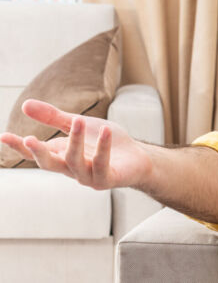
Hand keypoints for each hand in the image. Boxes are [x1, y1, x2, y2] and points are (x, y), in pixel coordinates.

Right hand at [0, 99, 152, 189]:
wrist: (137, 156)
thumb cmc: (104, 141)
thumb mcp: (77, 125)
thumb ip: (53, 117)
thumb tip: (25, 105)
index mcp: (60, 156)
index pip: (35, 153)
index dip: (19, 146)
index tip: (3, 136)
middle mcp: (71, 169)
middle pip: (49, 163)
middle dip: (38, 152)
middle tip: (28, 138)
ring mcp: (88, 176)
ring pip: (75, 161)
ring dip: (75, 141)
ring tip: (78, 120)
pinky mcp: (108, 179)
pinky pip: (102, 165)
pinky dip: (103, 148)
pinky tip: (105, 131)